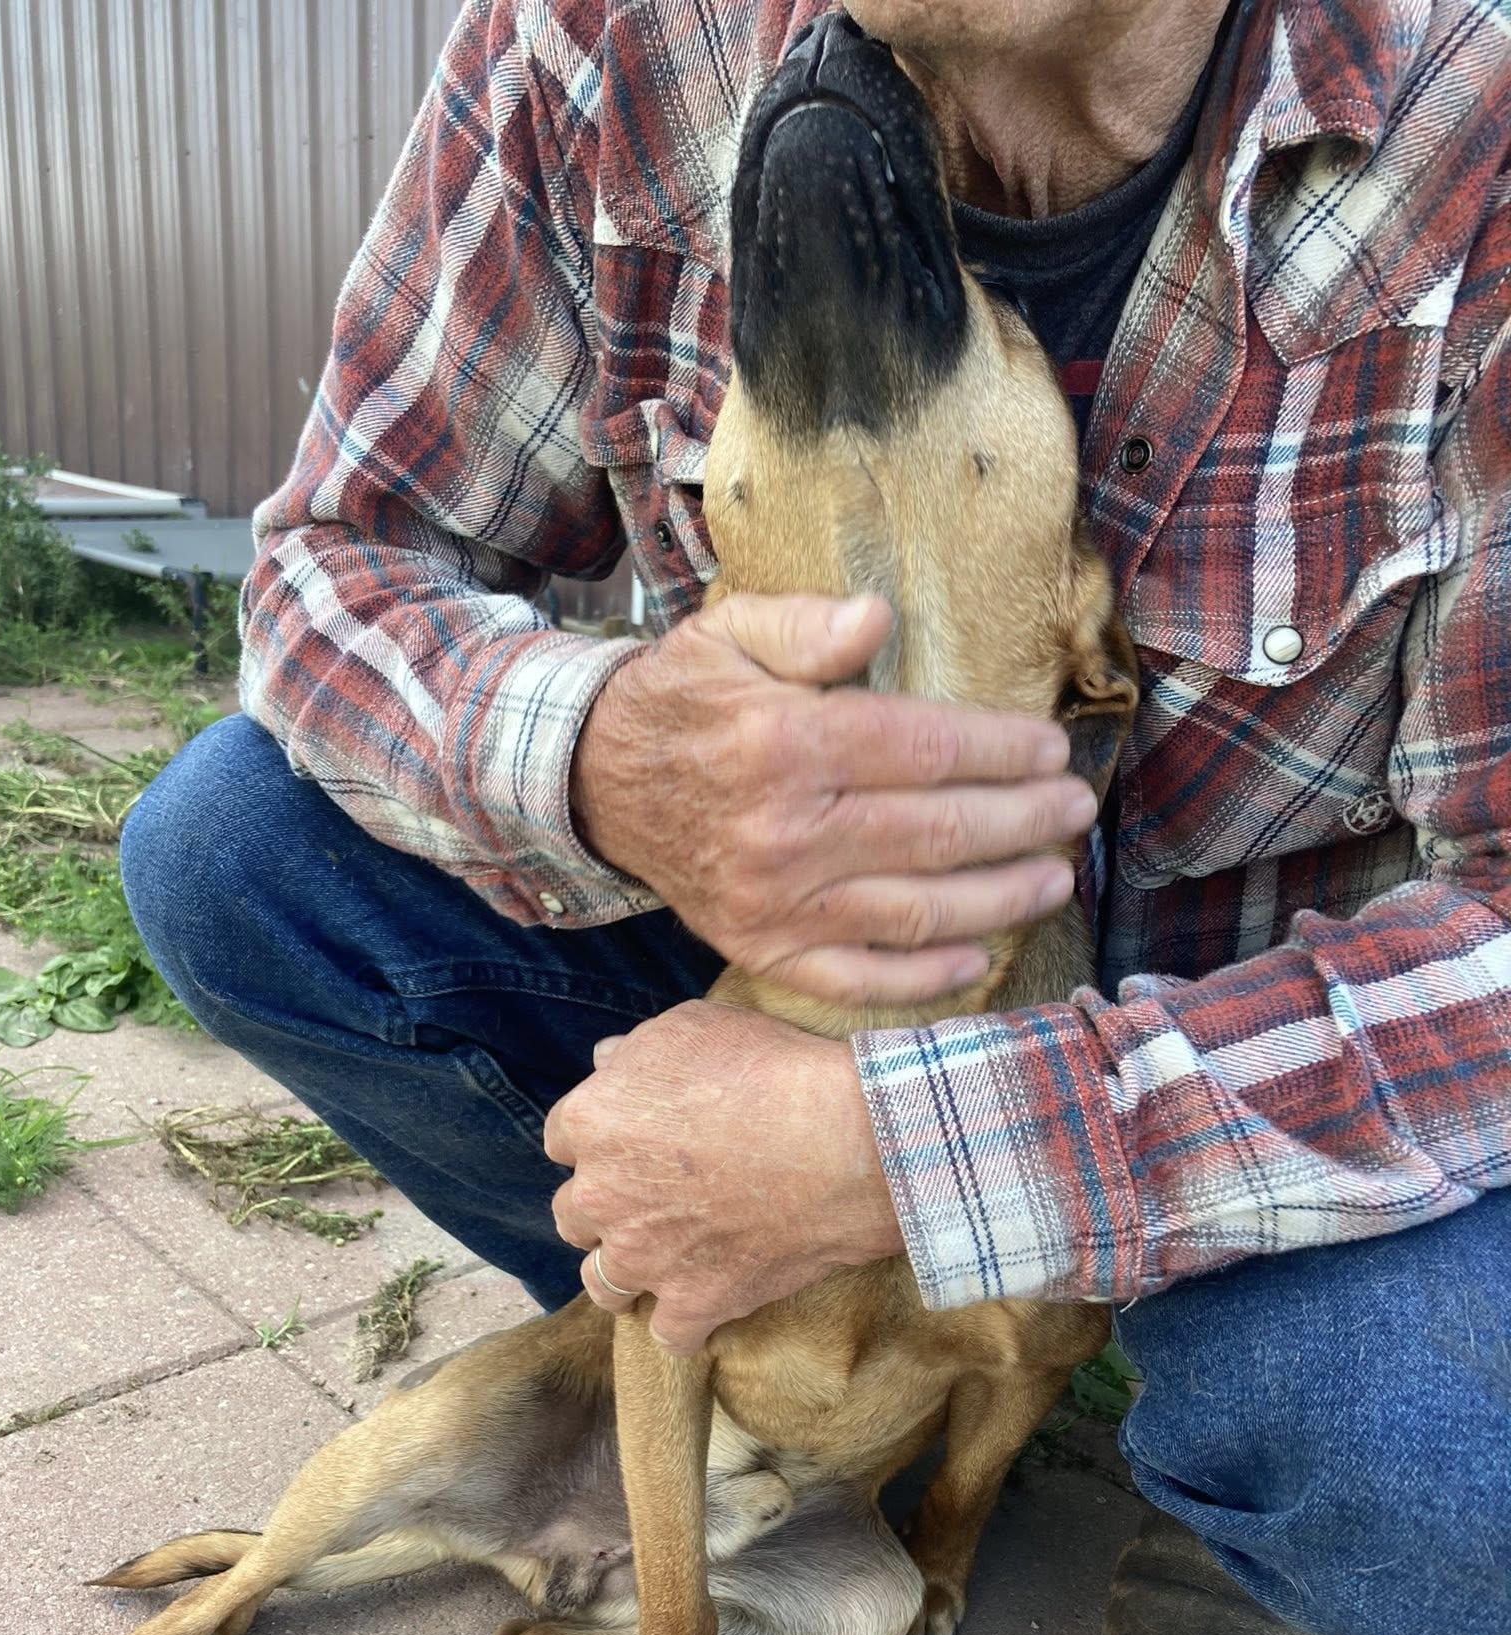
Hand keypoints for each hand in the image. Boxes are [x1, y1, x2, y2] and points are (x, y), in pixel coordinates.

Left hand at [543, 1001, 903, 1351]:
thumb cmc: (772, 1071)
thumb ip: (636, 1051)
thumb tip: (609, 1062)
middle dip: (607, 1204)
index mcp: (593, 1123)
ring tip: (661, 1258)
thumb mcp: (693, 1028)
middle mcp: (602, 1196)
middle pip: (574, 1212)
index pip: (564, 1137)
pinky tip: (703, 1302)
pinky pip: (668, 1334)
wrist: (846, 1142)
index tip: (635, 1136)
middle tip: (652, 1194)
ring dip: (626, 1269)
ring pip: (603, 1282)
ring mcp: (644, 1258)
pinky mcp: (694, 1303)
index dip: (602, 1136)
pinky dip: (683, 1322)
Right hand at [571, 592, 1094, 1005]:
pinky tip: (979, 960)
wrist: (596, 784)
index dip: (1003, 752)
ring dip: (999, 900)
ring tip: (1054, 879)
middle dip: (1023, 823)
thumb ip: (807, 625)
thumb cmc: (681, 702)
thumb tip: (877, 618)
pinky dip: (924, 978)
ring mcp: (774, 902)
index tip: (1052, 750)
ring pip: (914, 911)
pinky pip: (857, 977)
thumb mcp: (728, 633)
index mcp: (785, 743)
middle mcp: (784, 831)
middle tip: (1075, 812)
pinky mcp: (762, 949)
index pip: (925, 750)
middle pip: (936, 833)